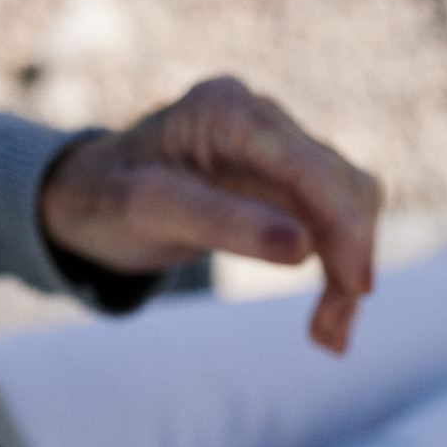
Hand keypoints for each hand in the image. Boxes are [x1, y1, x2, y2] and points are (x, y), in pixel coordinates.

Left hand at [40, 76, 384, 351]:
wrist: (87, 198)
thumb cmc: (105, 199)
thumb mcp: (149, 212)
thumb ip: (225, 224)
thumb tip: (305, 249)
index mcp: (227, 111)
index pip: (310, 166)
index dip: (344, 226)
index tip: (358, 289)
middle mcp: (262, 118)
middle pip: (341, 185)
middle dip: (348, 258)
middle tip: (331, 335)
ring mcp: (279, 145)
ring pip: (348, 206)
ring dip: (347, 270)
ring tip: (329, 335)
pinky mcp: (287, 178)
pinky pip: (332, 220)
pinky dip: (336, 268)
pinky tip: (326, 315)